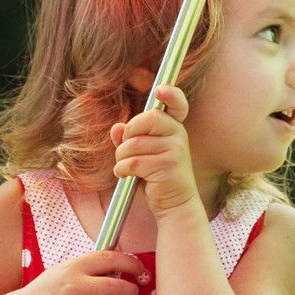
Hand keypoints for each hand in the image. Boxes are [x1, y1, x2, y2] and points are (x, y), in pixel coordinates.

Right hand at [16, 249, 146, 294]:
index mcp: (74, 267)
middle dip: (132, 293)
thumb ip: (89, 268)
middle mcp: (74, 287)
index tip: (139, 270)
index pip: (110, 258)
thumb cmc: (49, 292)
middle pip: (117, 288)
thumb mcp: (64, 270)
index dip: (131, 263)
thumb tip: (123, 267)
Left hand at [110, 83, 203, 219]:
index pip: (178, 104)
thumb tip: (116, 128)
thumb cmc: (157, 177)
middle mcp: (178, 135)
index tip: (160, 90)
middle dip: (129, 133)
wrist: (175, 205)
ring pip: (133, 143)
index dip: (171, 94)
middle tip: (126, 148)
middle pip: (148, 118)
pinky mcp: (167, 166)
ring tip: (125, 167)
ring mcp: (175, 150)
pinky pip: (132, 161)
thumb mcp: (142, 154)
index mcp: (174, 127)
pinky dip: (122, 170)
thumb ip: (129, 138)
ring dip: (121, 157)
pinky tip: (125, 176)